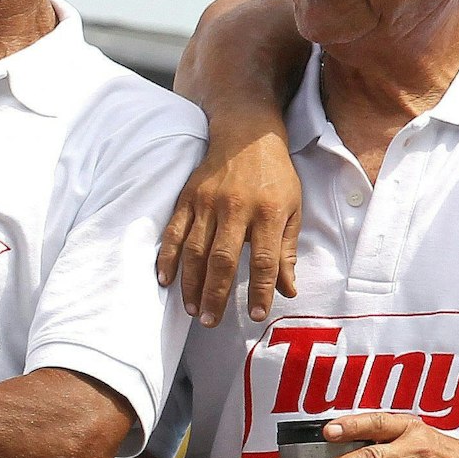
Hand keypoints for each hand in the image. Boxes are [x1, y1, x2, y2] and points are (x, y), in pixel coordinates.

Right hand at [156, 126, 300, 327]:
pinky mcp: (187, 198)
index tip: (255, 315)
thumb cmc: (274, 176)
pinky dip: (167, 257)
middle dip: (216, 294)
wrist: (246, 135)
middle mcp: (236, 208)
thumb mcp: (293, 209)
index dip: (259, 290)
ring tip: (193, 310)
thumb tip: (287, 289)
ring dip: (191, 283)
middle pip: (223, 259)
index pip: (265, 259)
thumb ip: (287, 250)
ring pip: (196, 250)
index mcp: (270, 212)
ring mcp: (207, 203)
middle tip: (211, 322)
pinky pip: (174, 232)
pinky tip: (165, 280)